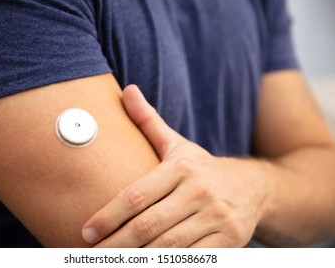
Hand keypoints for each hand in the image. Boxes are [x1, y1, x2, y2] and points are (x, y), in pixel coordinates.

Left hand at [82, 85, 268, 246]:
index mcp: (182, 167)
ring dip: (138, 259)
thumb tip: (127, 91)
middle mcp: (200, 190)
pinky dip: (168, 264)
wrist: (254, 186)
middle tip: (93, 254)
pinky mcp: (231, 240)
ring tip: (113, 263)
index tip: (87, 231)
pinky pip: (193, 259)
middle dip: (116, 245)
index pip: (136, 195)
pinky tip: (148, 265)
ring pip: (168, 246)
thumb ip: (149, 121)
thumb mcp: (177, 144)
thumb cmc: (203, 168)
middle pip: (148, 225)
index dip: (108, 216)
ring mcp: (218, 216)